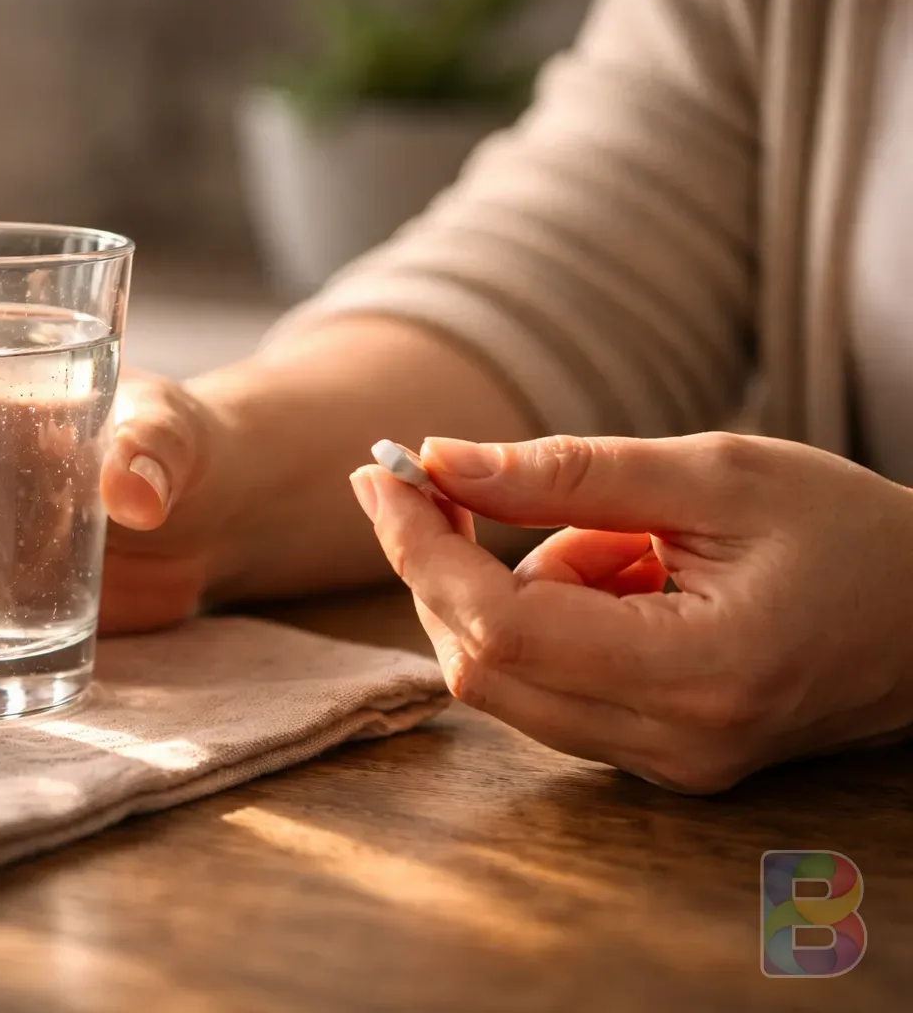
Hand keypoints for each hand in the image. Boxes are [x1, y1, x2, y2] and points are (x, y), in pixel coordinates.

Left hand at [350, 432, 912, 792]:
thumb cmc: (848, 531)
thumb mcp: (716, 472)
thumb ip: (569, 472)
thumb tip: (440, 462)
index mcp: (698, 672)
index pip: (503, 626)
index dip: (422, 550)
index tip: (380, 476)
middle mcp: (672, 743)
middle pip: (483, 665)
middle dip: (440, 567)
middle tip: (437, 480)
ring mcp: (664, 765)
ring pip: (508, 678)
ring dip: (514, 590)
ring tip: (624, 536)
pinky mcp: (656, 760)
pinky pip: (550, 686)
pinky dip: (552, 619)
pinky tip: (627, 575)